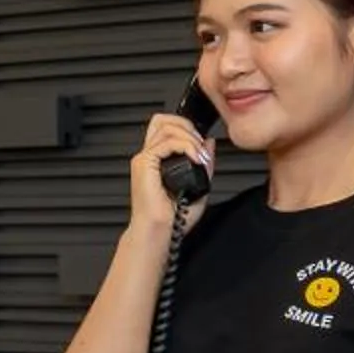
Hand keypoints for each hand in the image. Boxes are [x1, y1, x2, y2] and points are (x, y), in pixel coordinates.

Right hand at [128, 113, 216, 234]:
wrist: (159, 233)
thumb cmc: (172, 218)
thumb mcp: (198, 185)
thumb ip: (204, 163)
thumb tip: (209, 142)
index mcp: (158, 160)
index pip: (167, 128)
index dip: (186, 128)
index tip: (202, 144)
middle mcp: (149, 156)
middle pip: (164, 120)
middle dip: (188, 126)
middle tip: (201, 146)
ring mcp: (145, 158)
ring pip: (166, 127)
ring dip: (189, 137)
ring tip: (200, 155)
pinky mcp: (144, 163)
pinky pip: (167, 142)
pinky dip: (186, 146)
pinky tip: (196, 159)